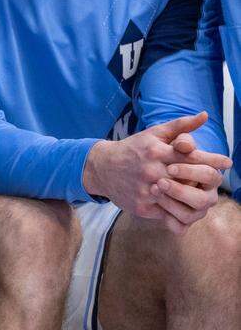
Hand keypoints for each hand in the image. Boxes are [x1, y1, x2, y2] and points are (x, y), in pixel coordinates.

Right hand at [83, 112, 231, 233]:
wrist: (101, 168)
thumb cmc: (132, 149)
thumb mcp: (154, 133)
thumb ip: (180, 126)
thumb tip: (205, 115)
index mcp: (156, 151)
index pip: (191, 156)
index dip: (212, 160)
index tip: (227, 163)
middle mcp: (152, 171)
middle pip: (188, 179)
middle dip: (206, 180)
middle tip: (218, 181)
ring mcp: (146, 190)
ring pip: (179, 200)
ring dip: (194, 200)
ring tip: (204, 198)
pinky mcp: (142, 206)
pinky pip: (166, 213)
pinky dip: (177, 212)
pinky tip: (185, 208)